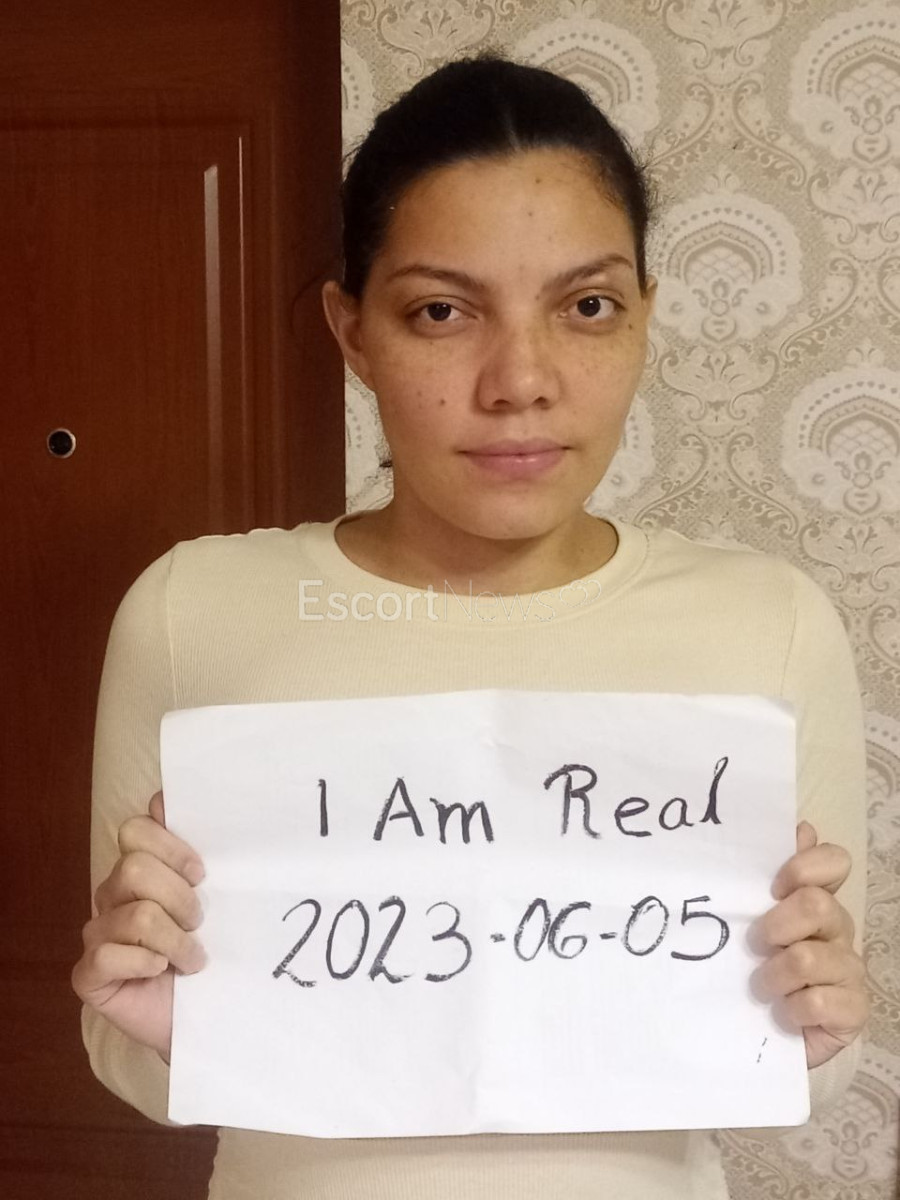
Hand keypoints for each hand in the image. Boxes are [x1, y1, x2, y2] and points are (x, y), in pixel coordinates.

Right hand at [71, 791, 205, 1061]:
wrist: (208, 1013)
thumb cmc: (214, 949)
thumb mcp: (219, 895)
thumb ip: (201, 849)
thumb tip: (171, 798)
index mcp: (141, 866)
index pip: (137, 829)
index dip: (172, 846)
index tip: (202, 872)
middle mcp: (113, 893)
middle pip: (134, 868)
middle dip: (180, 897)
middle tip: (200, 921)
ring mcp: (97, 933)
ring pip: (136, 914)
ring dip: (176, 939)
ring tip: (193, 957)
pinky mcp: (88, 973)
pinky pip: (109, 955)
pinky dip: (146, 963)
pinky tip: (161, 971)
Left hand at [749, 820, 868, 1068]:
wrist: (757, 1033)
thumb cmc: (748, 967)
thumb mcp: (742, 920)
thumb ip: (759, 876)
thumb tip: (797, 827)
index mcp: (813, 897)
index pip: (834, 861)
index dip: (807, 865)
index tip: (774, 885)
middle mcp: (836, 927)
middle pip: (817, 905)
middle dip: (776, 924)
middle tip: (754, 944)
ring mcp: (849, 969)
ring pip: (809, 957)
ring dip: (773, 975)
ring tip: (759, 987)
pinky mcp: (853, 1010)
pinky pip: (821, 1003)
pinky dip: (792, 1009)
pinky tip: (782, 1013)